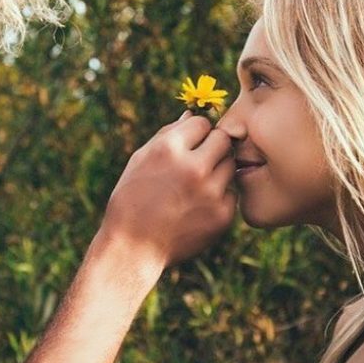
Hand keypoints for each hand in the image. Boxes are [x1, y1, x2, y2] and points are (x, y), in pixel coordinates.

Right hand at [101, 112, 235, 270]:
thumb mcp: (140, 160)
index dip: (195, 134)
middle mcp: (194, 168)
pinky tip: (197, 207)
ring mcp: (211, 193)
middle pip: (223, 140)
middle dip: (211, 148)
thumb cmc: (132, 199)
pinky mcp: (222, 215)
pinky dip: (219, 196)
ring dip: (217, 170)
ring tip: (194, 187)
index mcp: (170, 149)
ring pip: (230, 165)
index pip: (202, 123)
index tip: (187, 146)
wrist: (133, 248)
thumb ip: (168, 133)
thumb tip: (193, 114)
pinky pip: (231, 193)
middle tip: (196, 163)